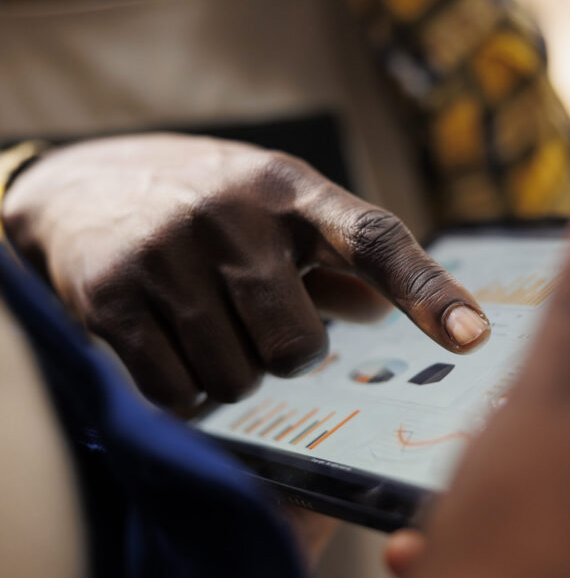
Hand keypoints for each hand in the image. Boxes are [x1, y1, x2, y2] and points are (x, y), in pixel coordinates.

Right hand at [3, 134, 489, 408]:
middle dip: (286, 354)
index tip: (472, 337)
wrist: (87, 185)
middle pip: (298, 349)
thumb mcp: (279, 212)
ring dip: (232, 370)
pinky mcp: (112, 294)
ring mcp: (168, 252)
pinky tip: (170, 342)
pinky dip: (184, 389)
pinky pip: (178, 392)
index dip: (428, 291)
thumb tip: (385, 309)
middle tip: (257, 319)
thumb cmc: (209, 208)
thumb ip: (340, 259)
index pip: (376, 241)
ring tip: (207, 322)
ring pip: (237, 379)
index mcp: (291, 191)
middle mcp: (233, 215)